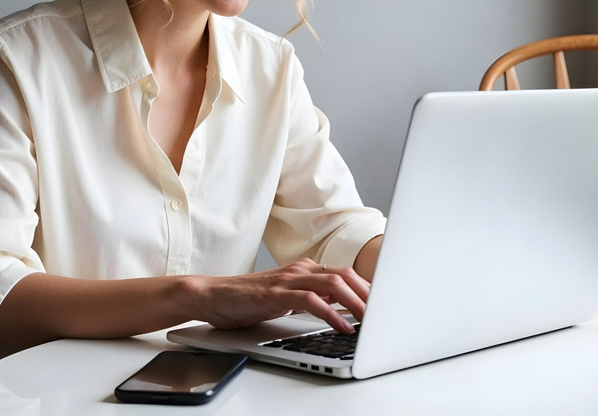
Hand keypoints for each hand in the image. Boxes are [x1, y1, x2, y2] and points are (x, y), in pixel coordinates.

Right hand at [190, 259, 369, 333]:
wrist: (212, 296)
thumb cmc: (248, 300)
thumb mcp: (287, 299)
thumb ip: (312, 298)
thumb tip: (340, 308)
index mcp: (305, 270)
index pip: (345, 274)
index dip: (367, 287)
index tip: (384, 304)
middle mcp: (300, 270)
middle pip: (345, 275)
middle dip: (368, 294)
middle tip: (385, 313)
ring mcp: (288, 280)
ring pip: (333, 283)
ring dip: (356, 303)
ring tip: (370, 321)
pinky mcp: (276, 294)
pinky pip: (311, 300)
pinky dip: (331, 313)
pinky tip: (342, 327)